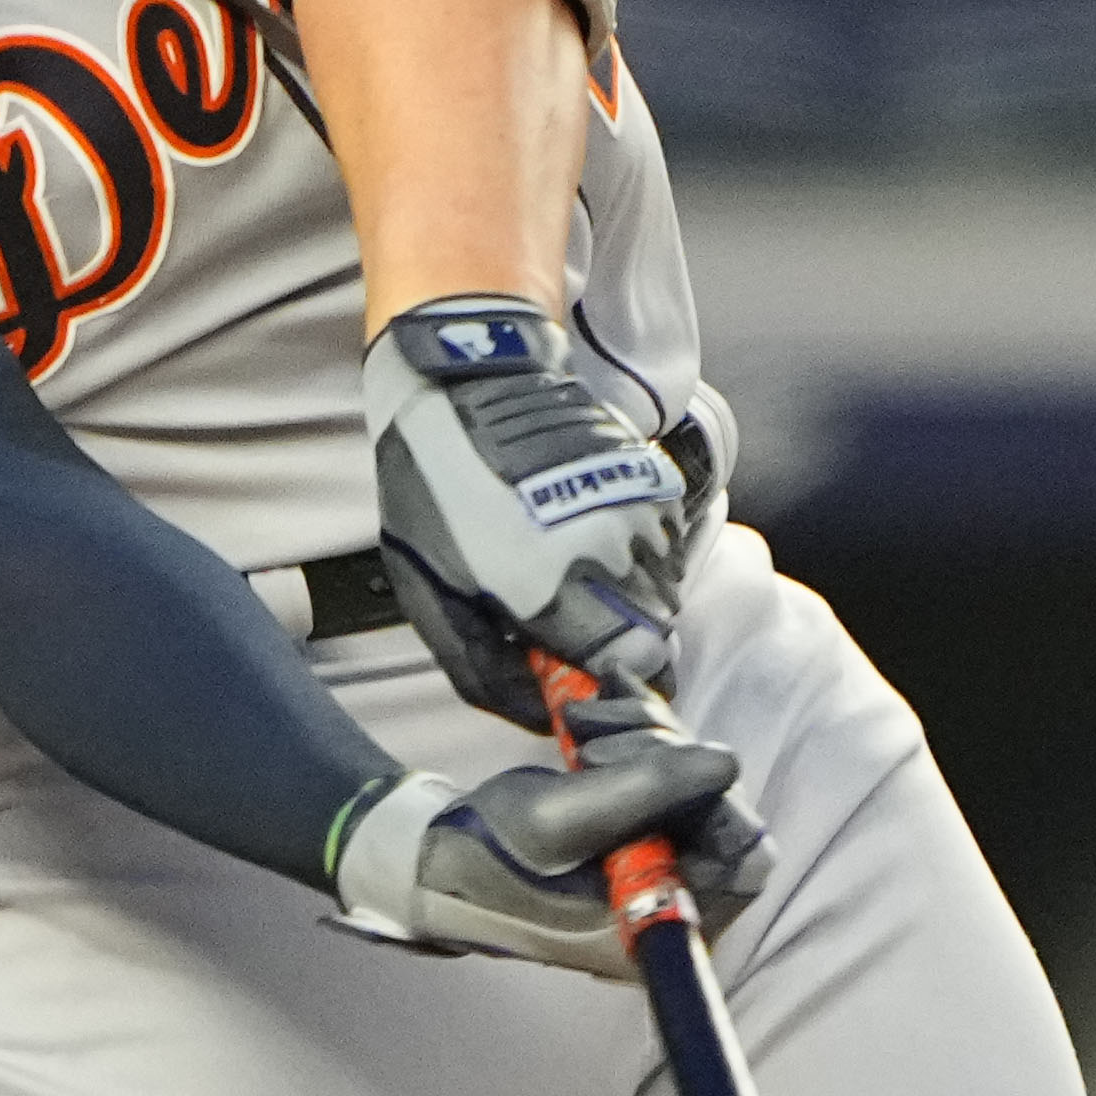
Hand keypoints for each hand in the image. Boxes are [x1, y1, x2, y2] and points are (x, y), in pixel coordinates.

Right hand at [330, 731, 765, 979]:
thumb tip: (728, 763)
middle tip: (593, 736)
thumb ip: (649, 789)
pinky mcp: (640, 831)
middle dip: (663, 751)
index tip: (653, 759)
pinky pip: (668, 770)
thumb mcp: (561, 819)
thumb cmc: (486, 854)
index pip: (744, 858)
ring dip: (642, 732)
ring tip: (580, 722)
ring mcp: (658, 865)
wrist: (432, 859)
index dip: (713, 796)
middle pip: (721, 807)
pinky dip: (635, 733)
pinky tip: (593, 713)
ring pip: (695, 777)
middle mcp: (671, 902)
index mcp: (661, 926)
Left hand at [364, 297, 693, 718]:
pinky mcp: (652, 481)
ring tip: (564, 571)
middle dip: (614, 646)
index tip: (576, 685)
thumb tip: (540, 716)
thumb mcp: (432, 596)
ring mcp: (642, 514)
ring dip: (624, 599)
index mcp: (556, 591)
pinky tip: (582, 535)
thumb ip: (485, 671)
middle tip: (558, 626)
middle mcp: (614, 554)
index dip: (612, 689)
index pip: (640, 672)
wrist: (468, 379)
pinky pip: (663, 546)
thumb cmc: (434, 488)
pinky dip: (633, 556)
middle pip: (656, 637)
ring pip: (663, 591)